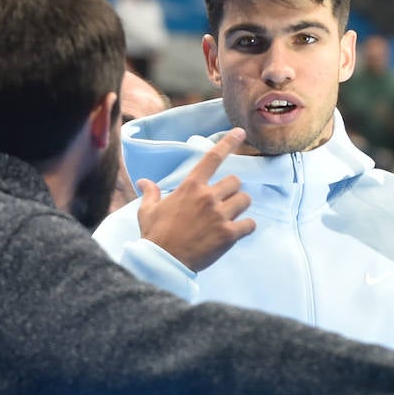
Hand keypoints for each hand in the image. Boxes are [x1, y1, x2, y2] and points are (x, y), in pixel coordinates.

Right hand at [137, 127, 254, 271]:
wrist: (162, 261)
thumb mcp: (148, 211)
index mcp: (190, 187)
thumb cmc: (155, 235)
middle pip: (234, 182)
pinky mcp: (228, 235)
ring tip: (230, 216)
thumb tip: (143, 182)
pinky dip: (246, 227)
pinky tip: (237, 232)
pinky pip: (250, 224)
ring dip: (240, 207)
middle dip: (231, 191)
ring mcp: (219, 216)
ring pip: (245, 200)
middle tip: (223, 202)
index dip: (229, 142)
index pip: (212, 158)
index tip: (241, 132)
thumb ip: (150, 193)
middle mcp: (207, 197)